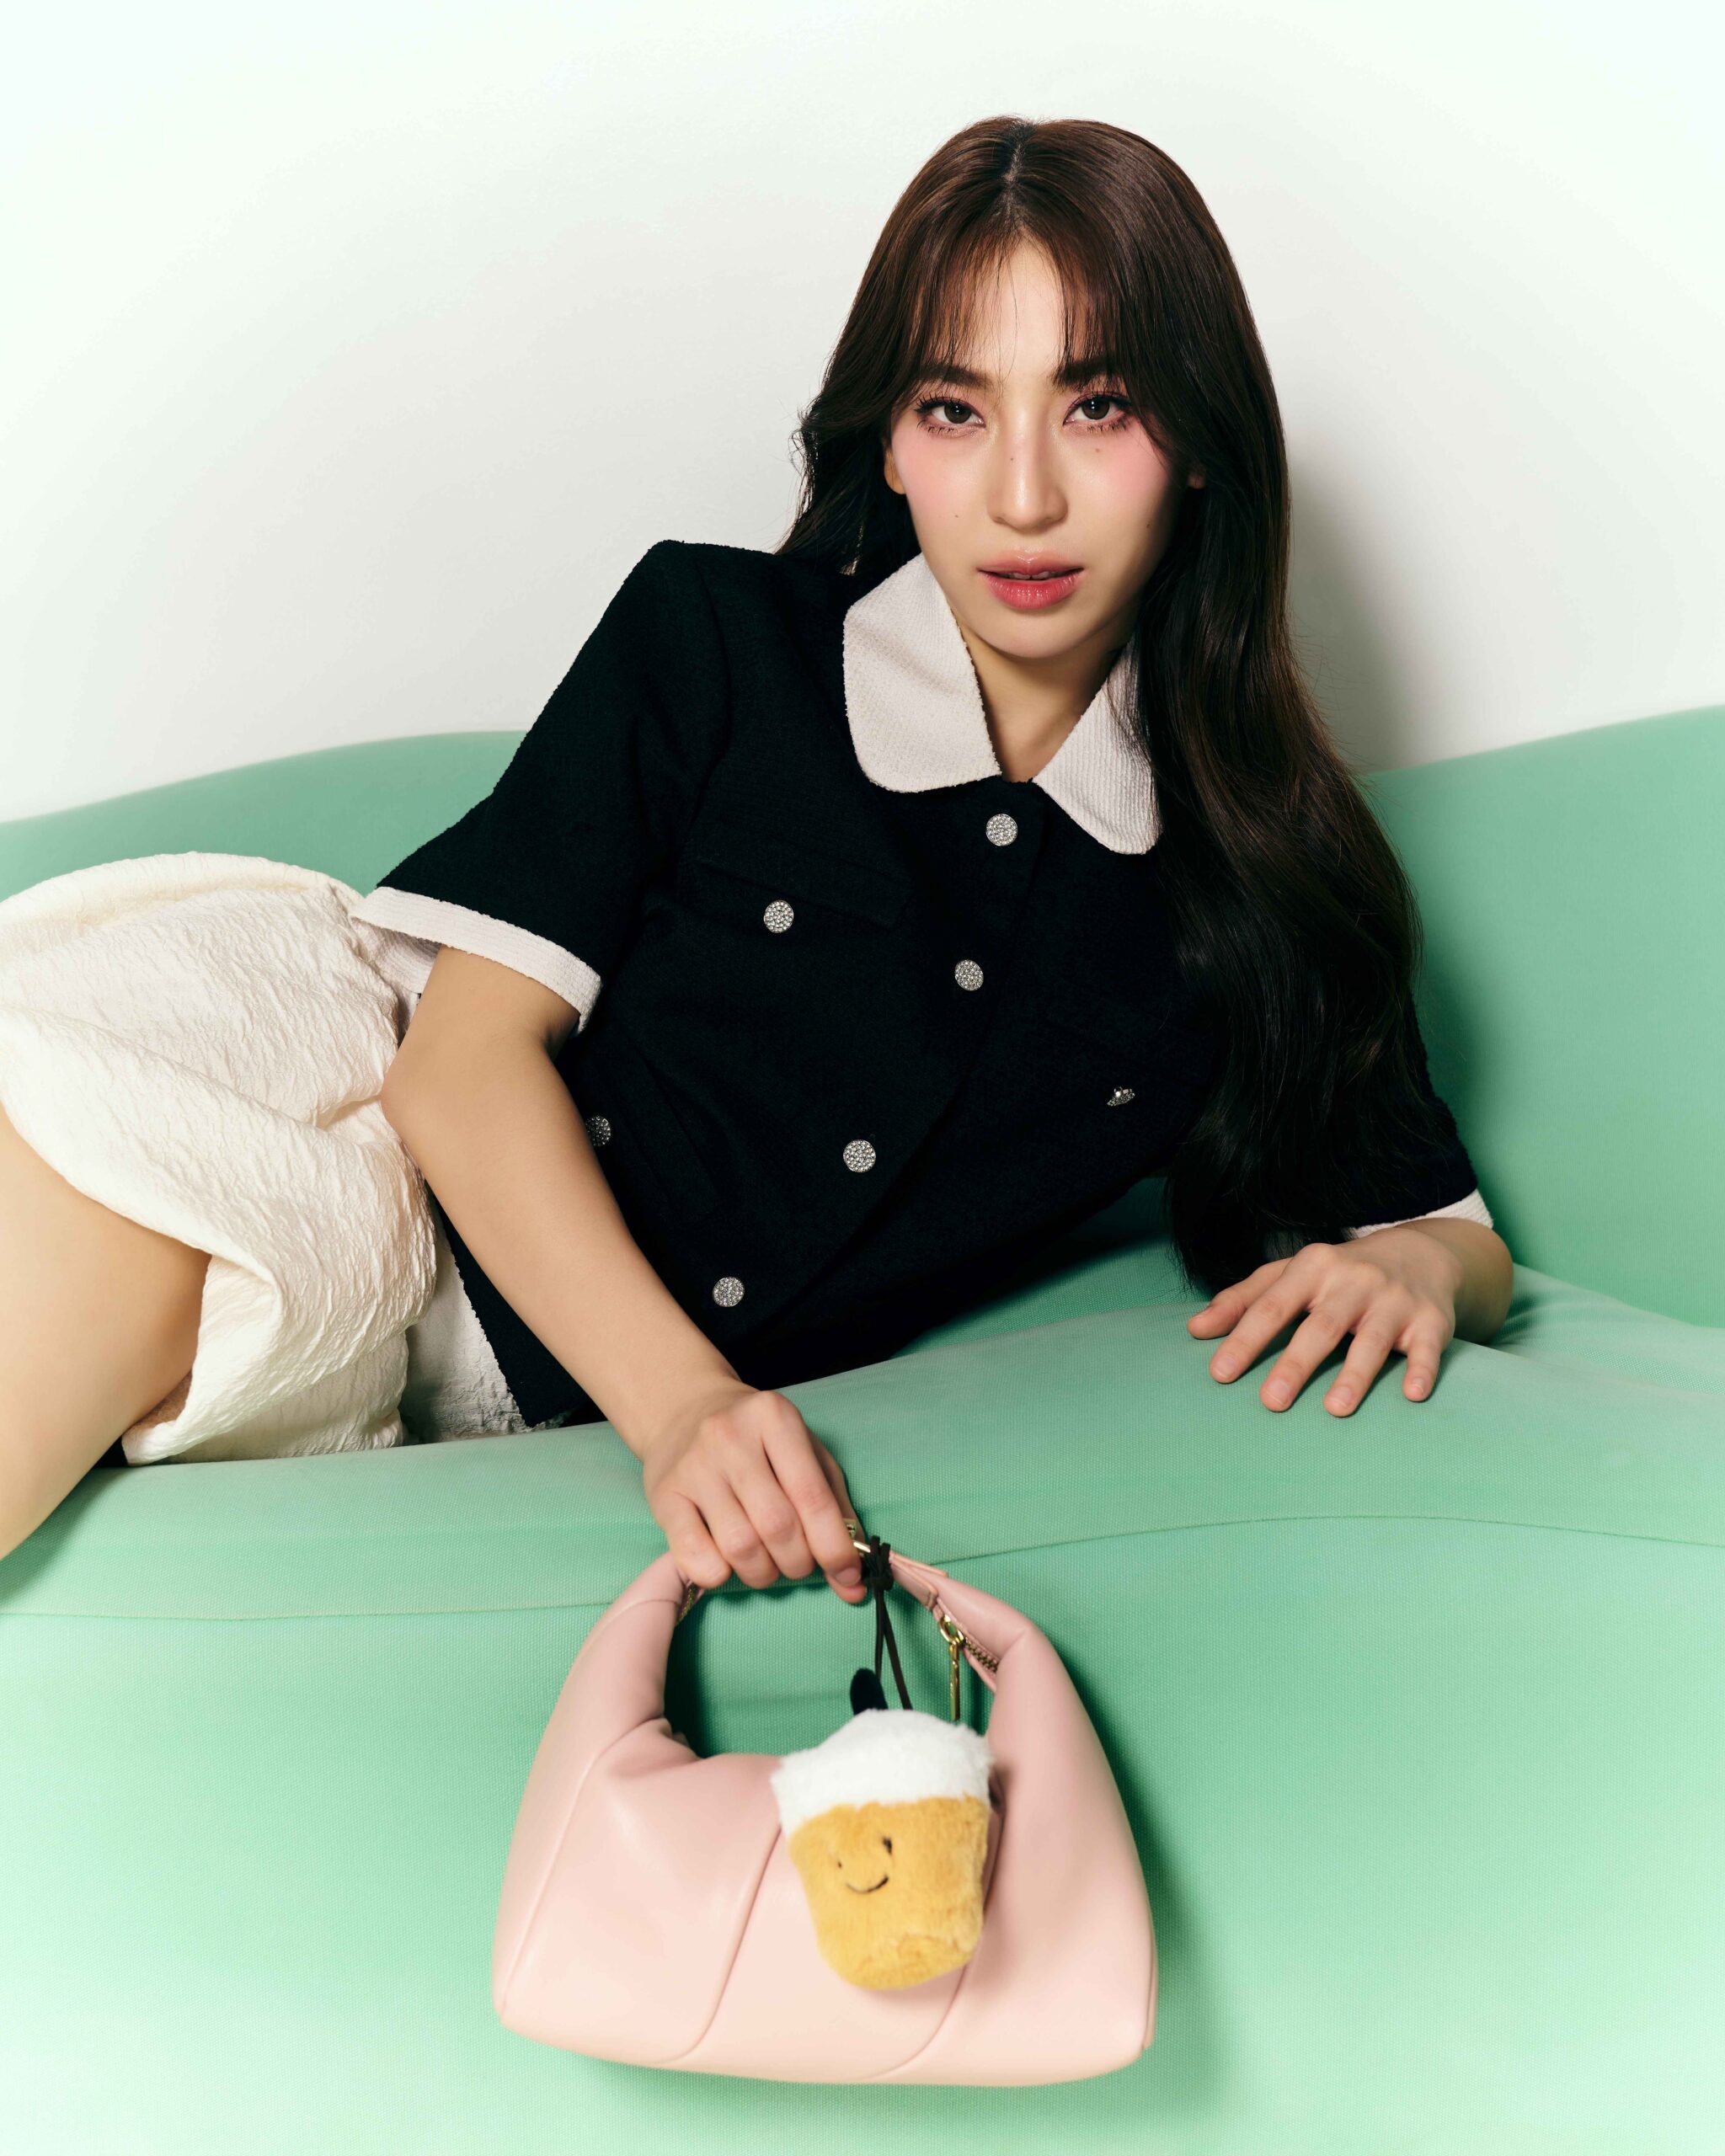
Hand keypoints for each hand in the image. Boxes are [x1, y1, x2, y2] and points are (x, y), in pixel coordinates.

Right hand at [639, 1377, 868, 1602]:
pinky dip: (717, 1574)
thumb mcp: (805, 1453)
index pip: (813, 1497)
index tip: (848, 1575)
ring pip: (740, 1546)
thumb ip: (836, 1510)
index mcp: (776, 1419)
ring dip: (762, 1573)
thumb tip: (853, 1580)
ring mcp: (694, 1465)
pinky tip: (727, 1565)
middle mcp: (731, 1437)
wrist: (683, 1410)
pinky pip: (693, 1554)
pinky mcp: (664, 1494)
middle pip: (777, 1526)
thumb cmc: (757, 1439)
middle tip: (798, 1563)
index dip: (835, 1546)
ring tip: (766, 1565)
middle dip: (798, 1563)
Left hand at [1185, 1227, 1464, 1415]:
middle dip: (1296, 1363)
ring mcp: (1394, 1301)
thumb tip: (1195, 1329)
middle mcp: (1353, 1281)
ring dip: (1355, 1374)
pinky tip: (1411, 1394)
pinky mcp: (1431, 1321)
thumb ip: (1243, 1299)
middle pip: (1321, 1326)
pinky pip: (1427, 1348)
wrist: (1420, 1254)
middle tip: (1271, 1401)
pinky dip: (1421, 1369)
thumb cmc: (1338, 1273)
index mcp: (1313, 1267)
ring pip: (1372, 1340)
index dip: (1245, 1339)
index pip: (1273, 1305)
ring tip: (1336, 1409)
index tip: (1220, 1373)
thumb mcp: (1291, 1274)